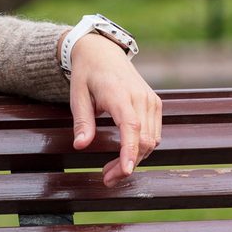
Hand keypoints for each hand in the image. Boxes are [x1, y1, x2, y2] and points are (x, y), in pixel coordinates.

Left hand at [66, 35, 161, 186]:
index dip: (130, 151)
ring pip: (151, 141)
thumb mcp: (77, 95)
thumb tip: (80, 146)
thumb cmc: (87, 74)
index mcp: (120, 94)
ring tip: (111, 171)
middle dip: (127, 164)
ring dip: (135, 160)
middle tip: (106, 179)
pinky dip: (142, 149)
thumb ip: (82, 122)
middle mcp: (141, 97)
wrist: (103, 52)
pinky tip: (125, 156)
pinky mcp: (155, 104)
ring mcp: (151, 101)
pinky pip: (154, 134)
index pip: (131, 127)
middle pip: (143, 140)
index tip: (126, 171)